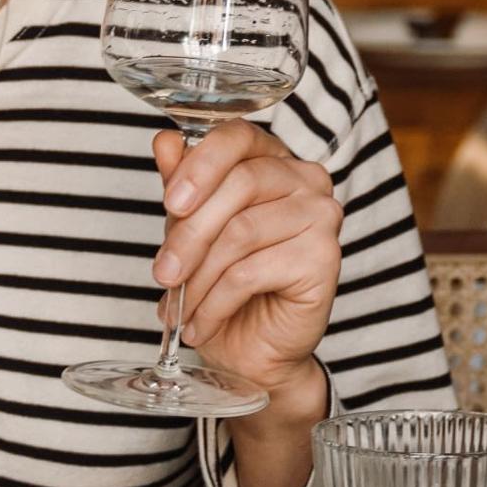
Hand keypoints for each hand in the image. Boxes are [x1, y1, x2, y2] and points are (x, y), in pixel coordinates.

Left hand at [152, 122, 341, 400]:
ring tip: (179, 309)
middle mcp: (306, 179)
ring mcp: (321, 216)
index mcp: (273, 160)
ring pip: (241, 232)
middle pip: (239, 185)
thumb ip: (183, 184)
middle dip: (189, 235)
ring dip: (199, 278)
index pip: (238, 136)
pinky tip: (201, 323)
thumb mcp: (192, 229)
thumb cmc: (227, 284)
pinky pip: (251, 272)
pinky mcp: (324, 258)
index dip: (200, 164)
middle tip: (162, 274)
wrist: (254, 350)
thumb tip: (165, 141)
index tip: (170, 202)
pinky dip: (215, 303)